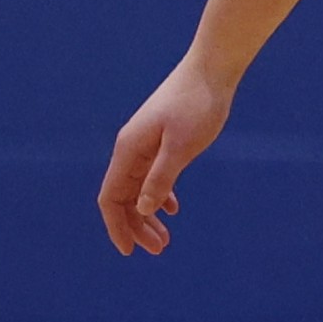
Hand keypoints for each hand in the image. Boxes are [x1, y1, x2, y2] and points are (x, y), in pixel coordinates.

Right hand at [98, 58, 232, 256]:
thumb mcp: (181, 146)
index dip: (116, 226)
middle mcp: (131, 148)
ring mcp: (146, 144)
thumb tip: (143, 208)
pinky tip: (173, 208)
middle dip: (136, 226)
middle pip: (124, 197)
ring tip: (165, 239)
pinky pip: (153, 175)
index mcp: (129, 149)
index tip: (129, 251)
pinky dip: (160, 194)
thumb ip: (161, 177)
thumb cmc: (196, 104)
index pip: (111, 197)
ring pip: (139, 188)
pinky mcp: (162, 140)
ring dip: (148, 214)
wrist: (212, 70)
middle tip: (159, 250)